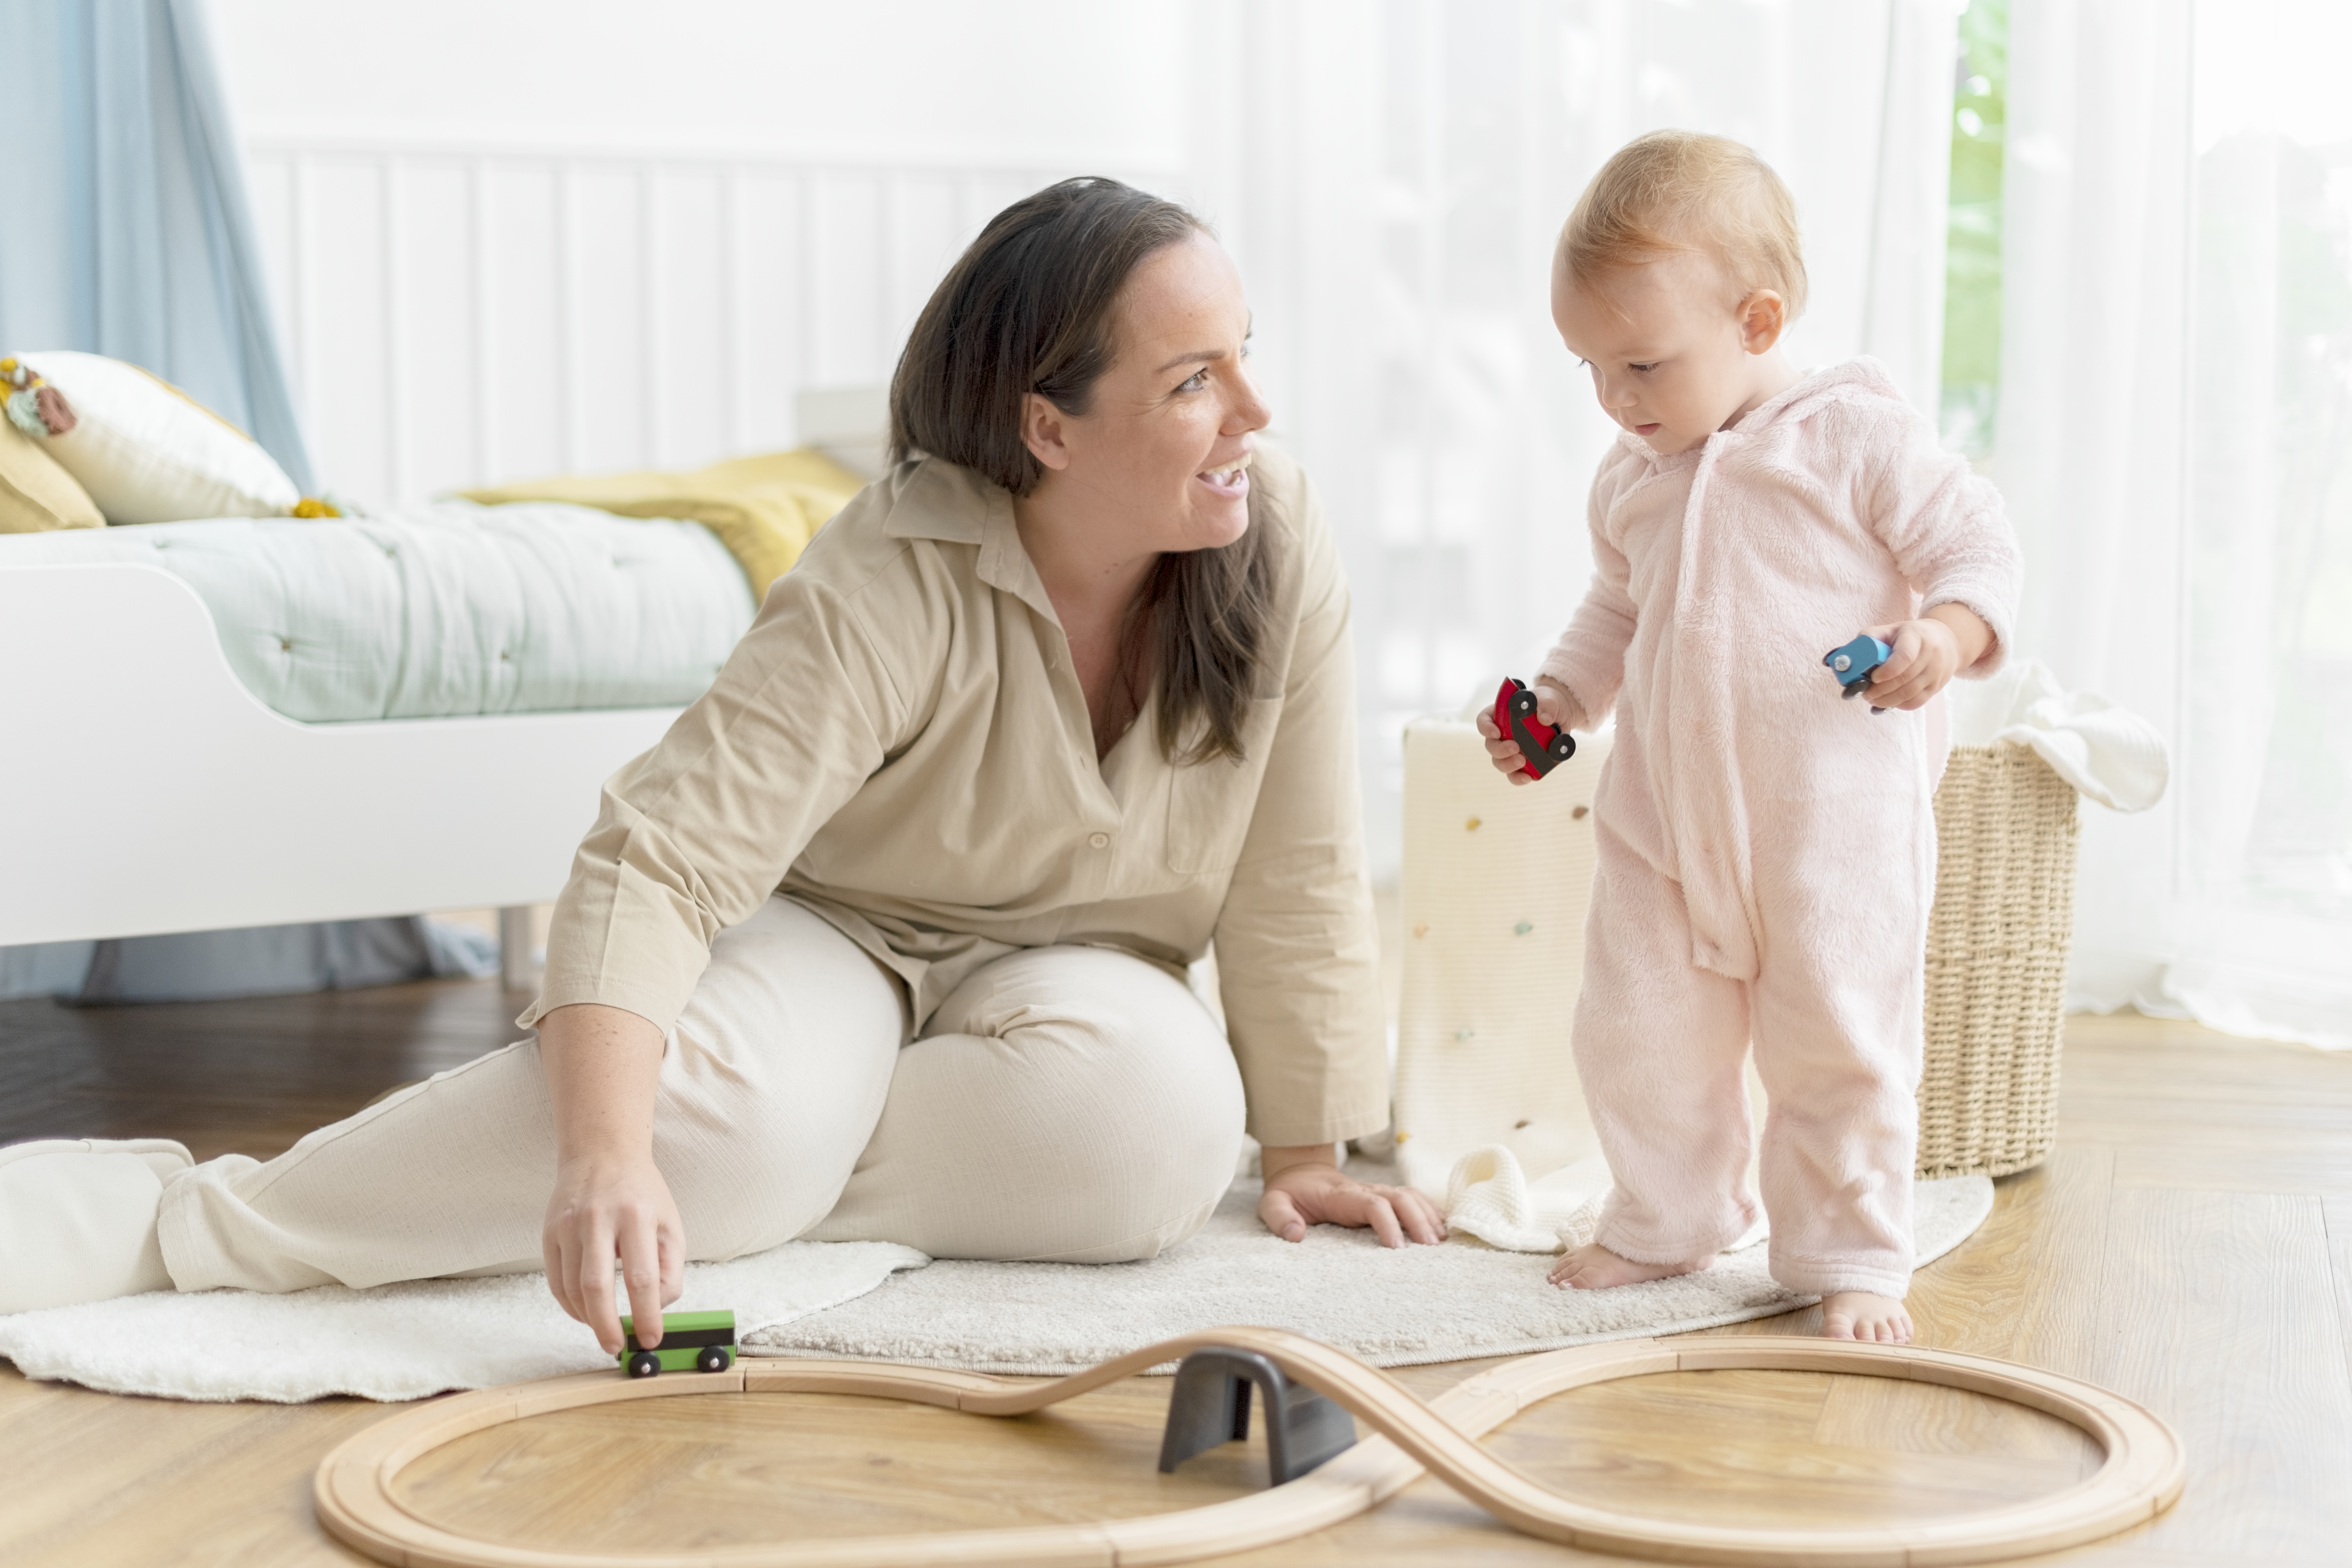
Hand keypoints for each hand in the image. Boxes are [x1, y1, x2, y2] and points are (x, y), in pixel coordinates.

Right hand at [537, 1002, 678, 1354]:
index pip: (642, 1277)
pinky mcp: (548, 1233)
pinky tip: (586, 1312)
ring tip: (605, 1330)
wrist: (601, 1154)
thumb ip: (670, 1268)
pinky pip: (555, 1281)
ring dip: (588, 1318)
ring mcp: (567, 1226)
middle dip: (607, 1325)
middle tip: (617, 1347)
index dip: (646, 1314)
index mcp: (636, 1216)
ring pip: (571, 1288)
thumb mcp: (669, 1224)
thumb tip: (657, 1309)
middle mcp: (598, 1219)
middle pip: (596, 1287)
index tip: (652, 1339)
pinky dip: (570, 1304)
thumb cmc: (642, 1194)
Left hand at [1257, 1146, 1447, 1246]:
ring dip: (1428, 1216)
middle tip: (1430, 1248)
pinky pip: (1413, 1198)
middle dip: (1418, 1220)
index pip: (1372, 1203)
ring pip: (1410, 1196)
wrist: (1299, 1174)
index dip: (1386, 1222)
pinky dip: (1429, 1210)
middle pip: (1400, 1198)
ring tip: (1441, 1242)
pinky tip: (1442, 1229)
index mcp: (1340, 1195)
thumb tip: (1295, 1235)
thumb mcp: (1272, 1204)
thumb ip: (1279, 1217)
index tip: (1396, 1247)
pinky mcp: (1384, 1196)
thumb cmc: (1289, 1194)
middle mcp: (1364, 1190)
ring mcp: (1377, 1191)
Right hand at [1476, 679, 1572, 785]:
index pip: (1484, 720)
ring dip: (1507, 764)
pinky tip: (1528, 778)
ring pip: (1499, 762)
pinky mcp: (1523, 763)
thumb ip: (1546, 704)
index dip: (1486, 727)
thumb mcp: (1550, 699)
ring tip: (1522, 761)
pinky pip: (1515, 775)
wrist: (1561, 717)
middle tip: (1515, 748)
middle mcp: (1502, 734)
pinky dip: (1518, 778)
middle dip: (1500, 749)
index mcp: (1501, 714)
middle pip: (1490, 745)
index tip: (1496, 732)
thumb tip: (1545, 718)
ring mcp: (1511, 750)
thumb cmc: (1549, 704)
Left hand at [1861, 603, 1988, 710]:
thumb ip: (1869, 638)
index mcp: (1916, 636)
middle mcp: (1931, 653)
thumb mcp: (1891, 629)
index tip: (1873, 678)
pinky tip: (1888, 702)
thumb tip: (1847, 656)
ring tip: (1872, 699)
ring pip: (1911, 693)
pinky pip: (1918, 701)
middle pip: (1905, 678)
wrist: (1945, 640)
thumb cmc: (1909, 635)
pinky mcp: (1937, 685)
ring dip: (1887, 700)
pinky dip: (1900, 705)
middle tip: (1865, 694)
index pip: (1905, 656)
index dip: (1888, 670)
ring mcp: (1936, 671)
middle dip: (1881, 690)